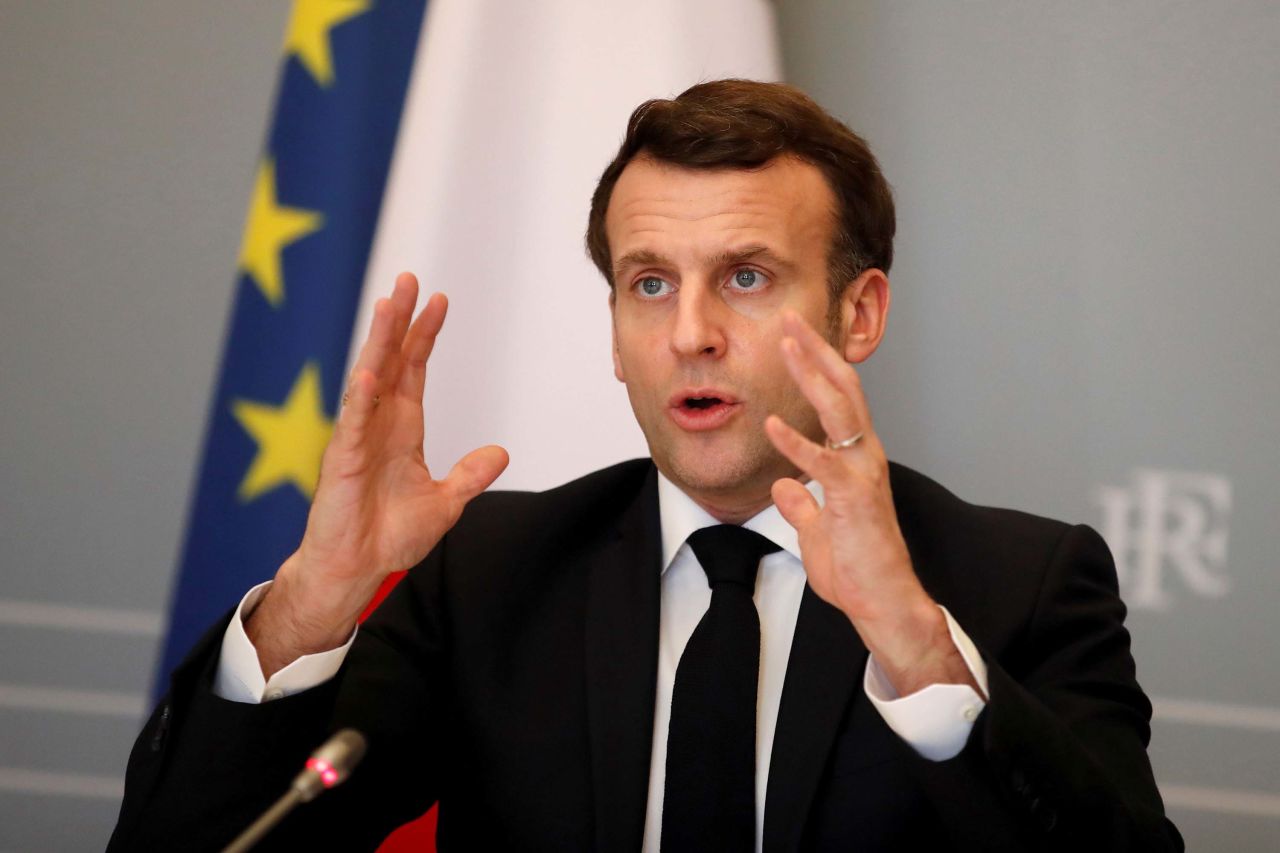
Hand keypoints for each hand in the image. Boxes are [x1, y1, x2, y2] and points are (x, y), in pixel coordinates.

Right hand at [248, 273, 507, 674]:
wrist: (356, 570)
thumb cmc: (389, 537)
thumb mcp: (445, 503)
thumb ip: (469, 475)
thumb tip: (500, 453)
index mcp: (402, 429)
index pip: (414, 370)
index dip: (425, 336)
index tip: (439, 300)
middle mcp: (378, 424)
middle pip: (392, 361)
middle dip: (401, 321)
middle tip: (411, 279)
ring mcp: (357, 439)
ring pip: (369, 379)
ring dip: (379, 343)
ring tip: (389, 305)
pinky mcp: (341, 462)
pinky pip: (351, 425)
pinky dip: (360, 400)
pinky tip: (368, 374)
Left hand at [763, 311, 975, 695]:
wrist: (883, 603)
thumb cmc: (857, 570)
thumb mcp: (818, 532)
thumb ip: (802, 506)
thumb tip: (783, 488)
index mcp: (856, 459)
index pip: (837, 400)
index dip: (816, 366)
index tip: (792, 337)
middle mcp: (864, 457)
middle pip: (842, 389)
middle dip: (816, 351)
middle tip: (791, 318)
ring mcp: (863, 473)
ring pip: (840, 410)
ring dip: (812, 374)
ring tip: (788, 344)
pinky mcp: (855, 498)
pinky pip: (824, 464)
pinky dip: (797, 443)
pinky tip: (773, 424)